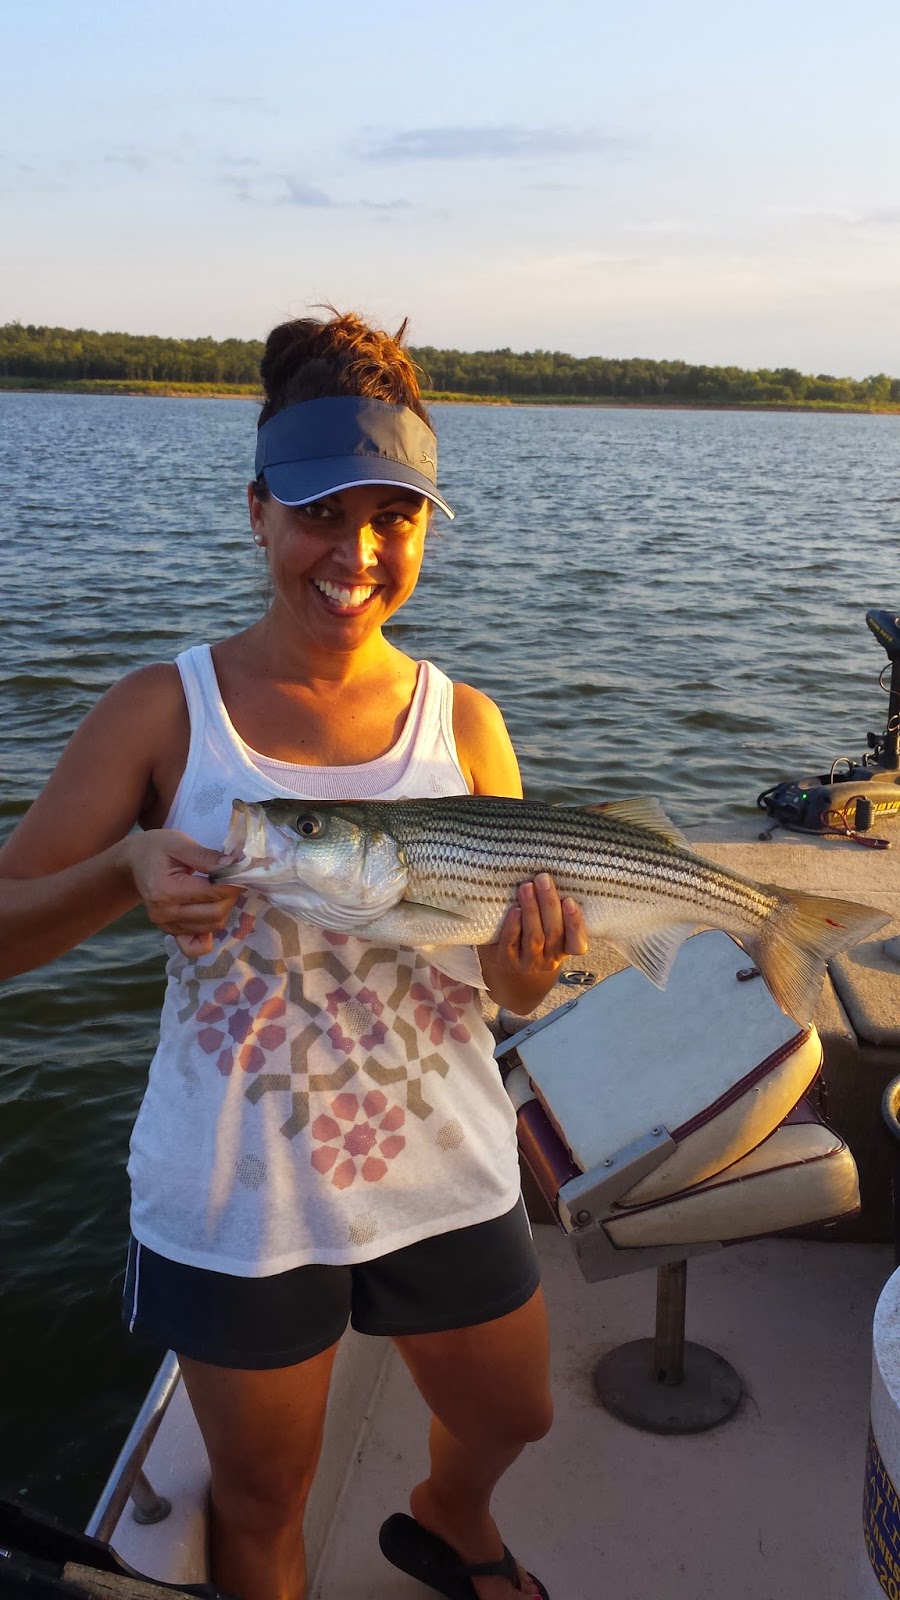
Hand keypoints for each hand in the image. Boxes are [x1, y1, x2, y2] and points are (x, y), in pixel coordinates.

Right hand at [121, 829, 242, 957]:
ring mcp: (166, 926)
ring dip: (224, 908)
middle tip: (231, 878)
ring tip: (220, 889)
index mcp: (166, 890)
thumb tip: (236, 866)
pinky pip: (194, 947)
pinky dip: (208, 935)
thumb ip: (208, 857)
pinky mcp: (170, 932)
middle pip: (216, 913)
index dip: (234, 882)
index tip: (243, 869)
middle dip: (231, 895)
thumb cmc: (157, 848)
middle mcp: (165, 913)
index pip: (213, 893)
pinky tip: (210, 914)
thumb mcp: (180, 843)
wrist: (135, 861)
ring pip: (212, 926)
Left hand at [479, 874, 587, 1013]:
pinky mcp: (506, 960)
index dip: (575, 923)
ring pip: (534, 937)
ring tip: (527, 887)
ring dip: (531, 910)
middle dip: (549, 904)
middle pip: (553, 933)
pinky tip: (514, 909)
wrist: (507, 967)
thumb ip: (555, 912)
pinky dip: (513, 925)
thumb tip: (555, 877)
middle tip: (543, 879)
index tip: (570, 900)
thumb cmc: (533, 936)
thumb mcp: (549, 928)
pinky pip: (511, 943)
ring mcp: (527, 962)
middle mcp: (549, 960)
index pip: (577, 943)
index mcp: (565, 950)